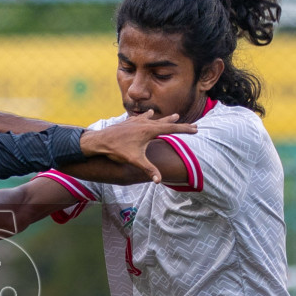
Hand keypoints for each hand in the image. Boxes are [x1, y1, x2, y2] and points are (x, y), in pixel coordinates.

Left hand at [80, 112, 195, 182]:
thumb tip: (159, 181)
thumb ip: (148, 169)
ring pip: (155, 118)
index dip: (185, 129)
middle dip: (179, 124)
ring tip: (174, 115)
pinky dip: (149, 117)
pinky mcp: (129, 122)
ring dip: (165, 118)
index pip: (172, 129)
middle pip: (166, 122)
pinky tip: (149, 115)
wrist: (99, 141)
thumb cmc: (117, 150)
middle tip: (192, 124)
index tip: (196, 129)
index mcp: (149, 130)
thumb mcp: (135, 161)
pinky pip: (142, 118)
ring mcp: (136, 121)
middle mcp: (144, 123)